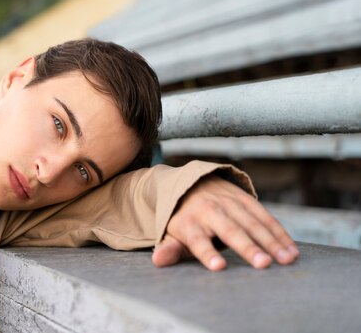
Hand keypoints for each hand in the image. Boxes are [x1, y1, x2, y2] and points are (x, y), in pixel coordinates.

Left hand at [152, 174, 298, 270]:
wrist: (189, 183)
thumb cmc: (182, 219)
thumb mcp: (170, 233)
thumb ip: (169, 249)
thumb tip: (158, 261)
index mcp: (189, 223)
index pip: (197, 240)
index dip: (207, 253)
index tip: (218, 267)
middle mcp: (209, 210)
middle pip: (230, 230)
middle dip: (247, 247)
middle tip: (263, 265)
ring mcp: (228, 202)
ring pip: (252, 222)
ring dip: (271, 241)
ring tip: (286, 260)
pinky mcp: (243, 197)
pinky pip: (264, 215)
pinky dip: (279, 232)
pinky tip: (291, 249)